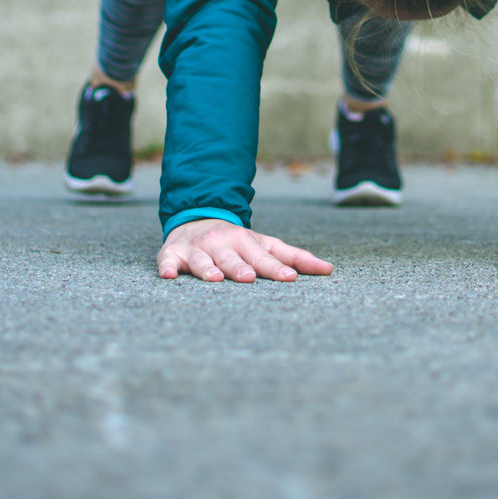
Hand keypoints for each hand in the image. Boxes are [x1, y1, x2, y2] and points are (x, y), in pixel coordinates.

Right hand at [157, 218, 333, 282]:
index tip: (290, 279)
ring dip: (207, 268)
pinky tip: (168, 276)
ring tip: (214, 279)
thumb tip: (330, 269)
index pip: (264, 257)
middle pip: (232, 258)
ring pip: (201, 260)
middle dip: (240, 267)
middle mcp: (222, 243)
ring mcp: (197, 248)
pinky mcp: (173, 254)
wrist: (197, 219)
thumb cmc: (238, 242)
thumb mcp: (266, 245)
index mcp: (247, 242)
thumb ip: (295, 257)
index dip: (276, 268)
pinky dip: (167, 267)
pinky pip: (168, 261)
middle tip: (249, 278)